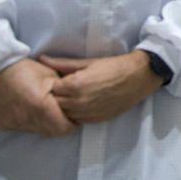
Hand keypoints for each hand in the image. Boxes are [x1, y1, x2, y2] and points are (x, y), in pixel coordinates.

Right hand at [0, 58, 77, 136]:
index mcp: (40, 106)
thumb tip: (75, 106)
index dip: (71, 124)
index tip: (73, 118)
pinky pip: (19, 127)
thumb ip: (65, 94)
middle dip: (58, 125)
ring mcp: (11, 123)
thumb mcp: (51, 76)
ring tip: (40, 108)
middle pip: (50, 132)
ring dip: (41, 123)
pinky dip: (26, 121)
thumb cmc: (25, 68)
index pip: (63, 128)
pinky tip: (24, 108)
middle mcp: (25, 119)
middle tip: (59, 113)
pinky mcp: (0, 124)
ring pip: (35, 131)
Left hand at [40, 51, 163, 124]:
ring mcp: (87, 113)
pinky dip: (77, 114)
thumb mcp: (88, 62)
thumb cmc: (113, 66)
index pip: (50, 90)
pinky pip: (78, 120)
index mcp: (74, 85)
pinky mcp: (96, 120)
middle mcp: (79, 102)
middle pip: (56, 104)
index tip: (58, 80)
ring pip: (65, 114)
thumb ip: (63, 64)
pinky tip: (83, 104)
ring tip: (74, 96)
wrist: (138, 77)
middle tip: (65, 89)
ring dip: (66, 107)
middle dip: (57, 97)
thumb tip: (42, 59)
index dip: (53, 85)